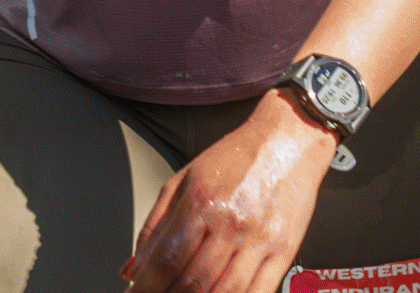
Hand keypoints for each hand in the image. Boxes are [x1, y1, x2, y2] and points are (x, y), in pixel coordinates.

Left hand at [121, 90, 339, 292]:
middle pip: (194, 281)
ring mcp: (260, 240)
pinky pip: (259, 292)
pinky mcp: (285, 251)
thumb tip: (133, 266)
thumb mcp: (184, 180)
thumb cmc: (236, 158)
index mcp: (201, 202)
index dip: (146, 286)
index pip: (166, 259)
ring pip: (226, 292)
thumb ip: (155, 225)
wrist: (287, 142)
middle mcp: (230, 223)